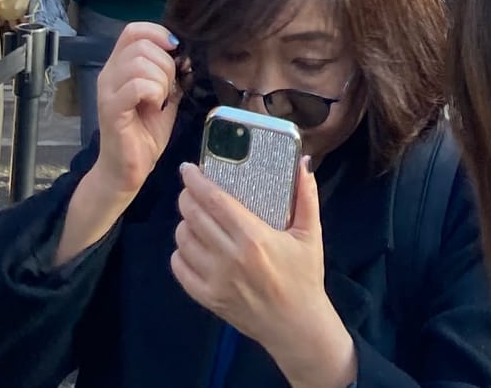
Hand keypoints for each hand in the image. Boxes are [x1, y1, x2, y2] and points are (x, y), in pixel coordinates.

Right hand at [55, 23, 181, 264]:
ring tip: (161, 100)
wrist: (127, 172)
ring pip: (140, 63)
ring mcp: (108, 91)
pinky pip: (137, 85)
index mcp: (119, 66)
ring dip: (161, 80)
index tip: (174, 50)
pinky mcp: (111, 109)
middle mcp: (109, 73)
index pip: (133, 30)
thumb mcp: (163, 97)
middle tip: (168, 90)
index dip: (157, 32)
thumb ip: (170, 75)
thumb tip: (185, 56)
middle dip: (165, 64)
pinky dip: (154, 92)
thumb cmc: (144, 134)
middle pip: (141, 45)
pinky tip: (155, 107)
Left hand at [174, 157, 354, 387]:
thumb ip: (307, 197)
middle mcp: (230, 258)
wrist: (297, 328)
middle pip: (194, 217)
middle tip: (190, 189)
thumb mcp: (311, 235)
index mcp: (253, 238)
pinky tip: (190, 246)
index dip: (196, 181)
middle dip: (186, 197)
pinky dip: (179, 253)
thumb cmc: (304, 278)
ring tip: (192, 217)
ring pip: (183, 242)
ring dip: (184, 223)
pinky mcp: (209, 299)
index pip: (214, 200)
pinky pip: (181, 270)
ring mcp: (216, 281)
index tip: (188, 169)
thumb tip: (303, 162)